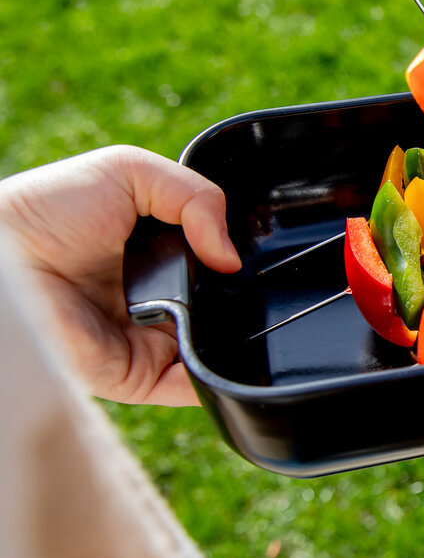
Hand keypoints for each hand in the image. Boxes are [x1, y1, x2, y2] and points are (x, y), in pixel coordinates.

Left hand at [0, 145, 240, 404]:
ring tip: (247, 313)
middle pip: (223, 307)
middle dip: (245, 298)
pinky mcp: (135, 374)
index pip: (219, 262)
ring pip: (214, 348)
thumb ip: (198, 197)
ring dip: (234, 335)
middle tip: (255, 282)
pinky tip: (229, 349)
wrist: (0, 255)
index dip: (240, 256)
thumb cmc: (46, 210)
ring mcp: (148, 340)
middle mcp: (158, 299)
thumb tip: (230, 258)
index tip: (263, 249)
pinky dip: (214, 375)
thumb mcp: (130, 172)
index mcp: (161, 253)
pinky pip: (189, 385)